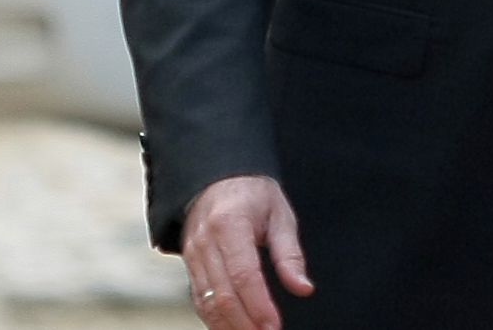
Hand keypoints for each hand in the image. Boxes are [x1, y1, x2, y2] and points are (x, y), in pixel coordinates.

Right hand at [181, 175, 313, 329]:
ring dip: (229, 326)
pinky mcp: (189, 265)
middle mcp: (206, 242)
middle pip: (223, 294)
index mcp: (231, 224)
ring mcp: (193, 255)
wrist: (217, 178)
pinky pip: (199, 298)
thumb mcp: (280, 215)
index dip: (259, 305)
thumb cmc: (254, 195)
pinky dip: (214, 318)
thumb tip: (303, 288)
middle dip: (245, 323)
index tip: (274, 326)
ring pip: (207, 302)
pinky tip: (233, 327)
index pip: (244, 274)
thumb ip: (290, 254)